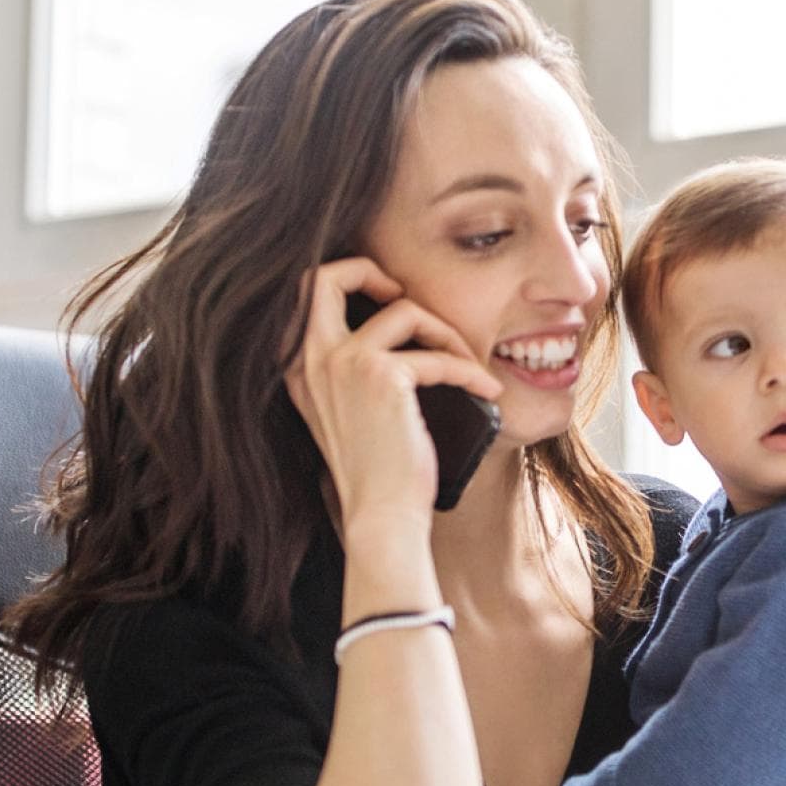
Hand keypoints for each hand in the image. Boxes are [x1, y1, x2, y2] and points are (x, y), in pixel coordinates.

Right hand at [284, 257, 502, 528]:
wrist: (381, 514)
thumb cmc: (376, 474)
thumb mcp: (347, 415)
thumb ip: (350, 374)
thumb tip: (398, 341)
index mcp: (298, 368)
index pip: (304, 294)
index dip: (346, 280)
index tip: (387, 299)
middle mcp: (311, 359)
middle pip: (326, 276)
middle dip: (371, 271)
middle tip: (408, 296)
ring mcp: (343, 363)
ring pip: (404, 311)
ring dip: (446, 332)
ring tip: (469, 363)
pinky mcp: (382, 376)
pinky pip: (438, 355)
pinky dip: (469, 371)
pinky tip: (487, 391)